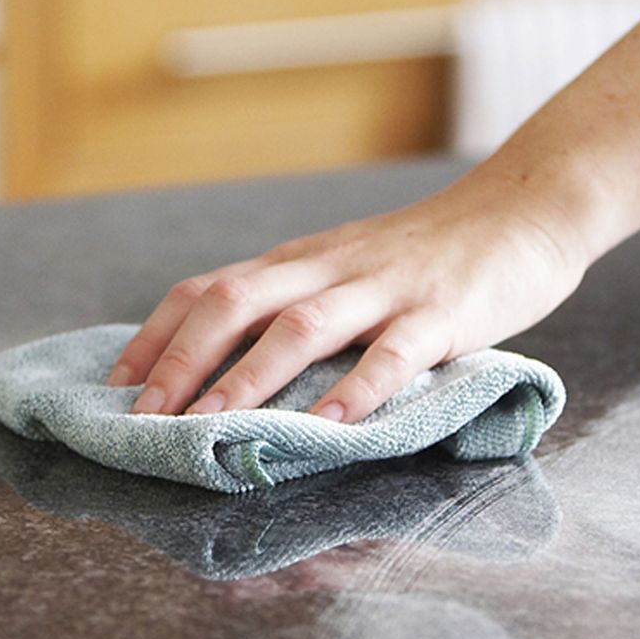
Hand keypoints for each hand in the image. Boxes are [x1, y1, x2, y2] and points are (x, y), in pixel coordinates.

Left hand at [105, 163, 595, 422]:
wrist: (523, 209)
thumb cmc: (431, 253)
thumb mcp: (350, 267)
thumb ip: (300, 303)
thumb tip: (231, 361)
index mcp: (302, 262)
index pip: (209, 289)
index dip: (156, 336)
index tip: (116, 386)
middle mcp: (330, 268)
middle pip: (236, 304)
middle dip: (182, 362)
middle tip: (144, 421)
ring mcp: (386, 288)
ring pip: (302, 328)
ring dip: (248, 379)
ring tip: (211, 429)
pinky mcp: (442, 312)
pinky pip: (394, 352)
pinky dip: (357, 390)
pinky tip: (330, 429)